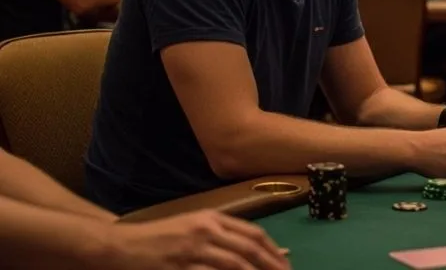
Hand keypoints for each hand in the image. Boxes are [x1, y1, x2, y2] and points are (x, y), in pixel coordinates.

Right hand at [103, 210, 289, 269]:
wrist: (120, 245)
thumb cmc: (161, 238)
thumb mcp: (195, 228)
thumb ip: (227, 236)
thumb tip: (267, 250)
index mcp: (213, 218)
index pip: (253, 234)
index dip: (273, 251)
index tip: (287, 265)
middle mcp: (206, 231)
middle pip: (248, 250)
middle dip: (271, 266)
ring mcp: (191, 250)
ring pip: (233, 265)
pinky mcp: (177, 268)